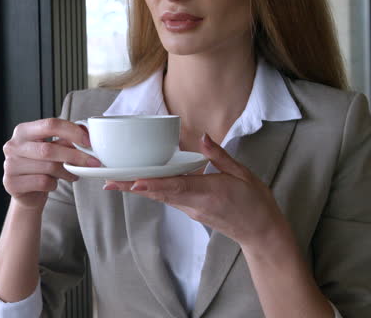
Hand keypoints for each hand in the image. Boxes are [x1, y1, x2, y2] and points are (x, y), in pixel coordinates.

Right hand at [2, 119, 101, 209]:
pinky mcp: (12, 183)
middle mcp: (13, 145)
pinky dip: (54, 184)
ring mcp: (10, 165)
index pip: (50, 124)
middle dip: (75, 156)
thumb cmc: (41, 166)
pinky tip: (54, 183)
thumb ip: (66, 140)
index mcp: (23, 130)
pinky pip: (42, 182)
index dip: (72, 131)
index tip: (88, 141)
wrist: (26, 192)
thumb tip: (87, 133)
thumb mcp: (52, 149)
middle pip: (49, 148)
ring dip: (67, 172)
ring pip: (48, 167)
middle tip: (93, 162)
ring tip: (73, 175)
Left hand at [104, 133, 289, 248]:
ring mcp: (191, 210)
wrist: (261, 232)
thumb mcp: (243, 174)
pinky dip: (151, 192)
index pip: (176, 187)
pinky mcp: (191, 211)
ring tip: (115, 183)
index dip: (153, 185)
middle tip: (109, 181)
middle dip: (133, 187)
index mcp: (209, 192)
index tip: (134, 182)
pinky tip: (138, 185)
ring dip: (137, 190)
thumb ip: (219, 156)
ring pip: (160, 197)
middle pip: (159, 193)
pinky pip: (167, 199)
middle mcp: (195, 203)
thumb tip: (202, 137)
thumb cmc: (255, 202)